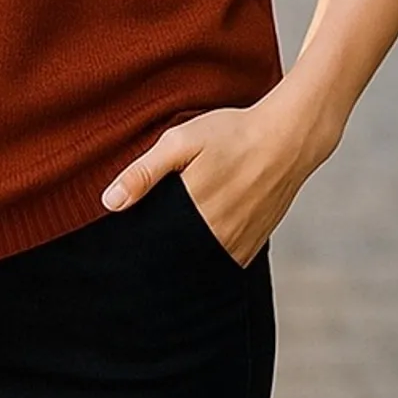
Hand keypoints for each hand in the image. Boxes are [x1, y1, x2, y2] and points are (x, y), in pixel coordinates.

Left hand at [99, 94, 338, 267]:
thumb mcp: (181, 141)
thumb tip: (109, 202)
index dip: (138, 247)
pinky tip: (199, 237)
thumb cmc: (232, 134)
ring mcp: (238, 244)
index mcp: (193, 212)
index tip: (124, 243)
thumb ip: (144, 172)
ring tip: (171, 238)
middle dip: (158, 254)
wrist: (287, 138)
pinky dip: (208, 254)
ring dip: (183, 256)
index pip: (154, 247)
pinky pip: (223, 262)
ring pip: (199, 263)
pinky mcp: (254, 245)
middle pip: (175, 259)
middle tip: (145, 241)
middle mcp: (217, 236)